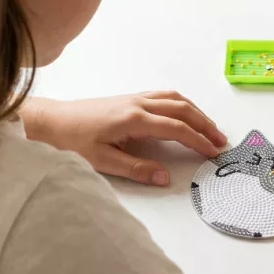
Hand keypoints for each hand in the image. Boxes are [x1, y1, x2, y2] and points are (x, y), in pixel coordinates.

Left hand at [21, 91, 226, 185]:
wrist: (51, 121)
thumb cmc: (72, 140)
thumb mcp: (101, 160)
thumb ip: (136, 169)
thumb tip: (164, 177)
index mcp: (134, 119)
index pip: (176, 128)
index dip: (197, 140)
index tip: (213, 152)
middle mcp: (139, 104)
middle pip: (183, 109)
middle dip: (205, 124)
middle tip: (221, 140)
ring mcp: (136, 98)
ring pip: (176, 99)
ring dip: (197, 112)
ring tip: (210, 127)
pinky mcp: (131, 98)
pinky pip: (165, 96)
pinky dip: (183, 104)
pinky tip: (187, 112)